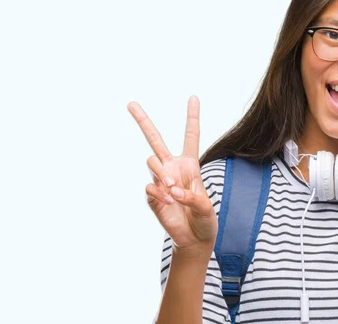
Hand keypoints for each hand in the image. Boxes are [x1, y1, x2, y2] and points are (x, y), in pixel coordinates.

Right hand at [127, 97, 217, 254]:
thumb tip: (171, 190)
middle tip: (131, 103)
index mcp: (190, 165)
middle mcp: (173, 168)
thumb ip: (193, 197)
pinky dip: (159, 193)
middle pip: (155, 140)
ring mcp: (161, 181)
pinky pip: (150, 187)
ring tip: (172, 189)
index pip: (191, 136)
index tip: (193, 97)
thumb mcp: (207, 208)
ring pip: (152, 162)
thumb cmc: (205, 221)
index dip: (192, 117)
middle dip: (143, 121)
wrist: (194, 240)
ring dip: (162, 173)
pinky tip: (168, 202)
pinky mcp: (152, 196)